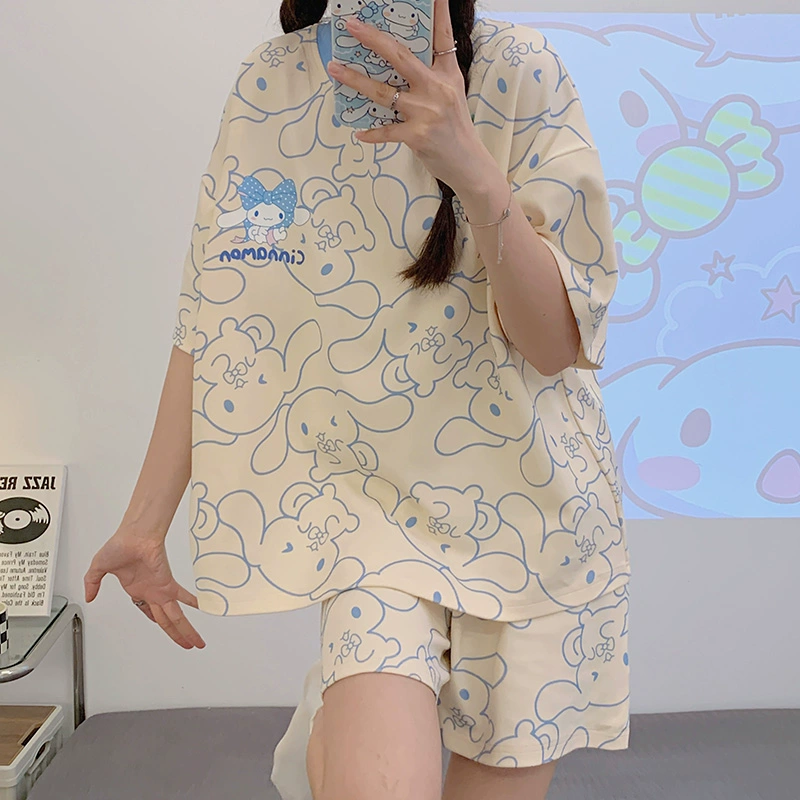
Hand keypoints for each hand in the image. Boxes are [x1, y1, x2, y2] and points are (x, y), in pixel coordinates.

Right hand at [84, 527, 205, 649]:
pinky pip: (184, 597)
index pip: (149, 612)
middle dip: (177, 635)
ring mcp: (161, 589)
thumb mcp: (97, 568)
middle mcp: (152, 592)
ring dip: (186, 631)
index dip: (157, 622)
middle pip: (167, 621)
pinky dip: (195, 602)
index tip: (163, 628)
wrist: (133, 534)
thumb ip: (92, 583)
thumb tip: (88, 597)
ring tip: (197, 643)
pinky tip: (205, 609)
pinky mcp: (168, 584)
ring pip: (176, 617)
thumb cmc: (120, 544)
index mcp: (137, 589)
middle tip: (188, 645)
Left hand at [327, 0, 495, 193]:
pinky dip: (371, 133)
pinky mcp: (418, 135)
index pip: (443, 36)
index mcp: (447, 74)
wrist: (467, 163)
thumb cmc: (454, 127)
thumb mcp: (450, 94)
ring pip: (384, 92)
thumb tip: (397, 60)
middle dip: (373, 39)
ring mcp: (427, 112)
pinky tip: (358, 132)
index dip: (438, 11)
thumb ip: (430, 75)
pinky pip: (386, 131)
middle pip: (401, 57)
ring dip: (355, 80)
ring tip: (335, 69)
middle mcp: (437, 89)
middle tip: (352, 27)